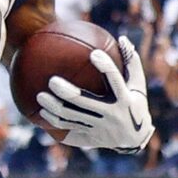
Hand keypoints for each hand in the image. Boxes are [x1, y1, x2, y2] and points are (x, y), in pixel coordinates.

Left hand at [35, 35, 155, 152]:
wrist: (134, 138)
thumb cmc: (135, 103)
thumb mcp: (137, 85)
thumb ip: (131, 62)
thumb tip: (121, 38)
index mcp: (124, 99)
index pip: (115, 80)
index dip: (105, 66)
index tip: (93, 53)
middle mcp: (111, 114)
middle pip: (84, 102)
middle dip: (67, 92)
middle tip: (52, 81)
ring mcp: (99, 127)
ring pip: (72, 117)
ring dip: (54, 108)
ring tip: (39, 96)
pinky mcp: (90, 136)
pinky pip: (69, 128)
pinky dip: (54, 121)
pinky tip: (41, 112)